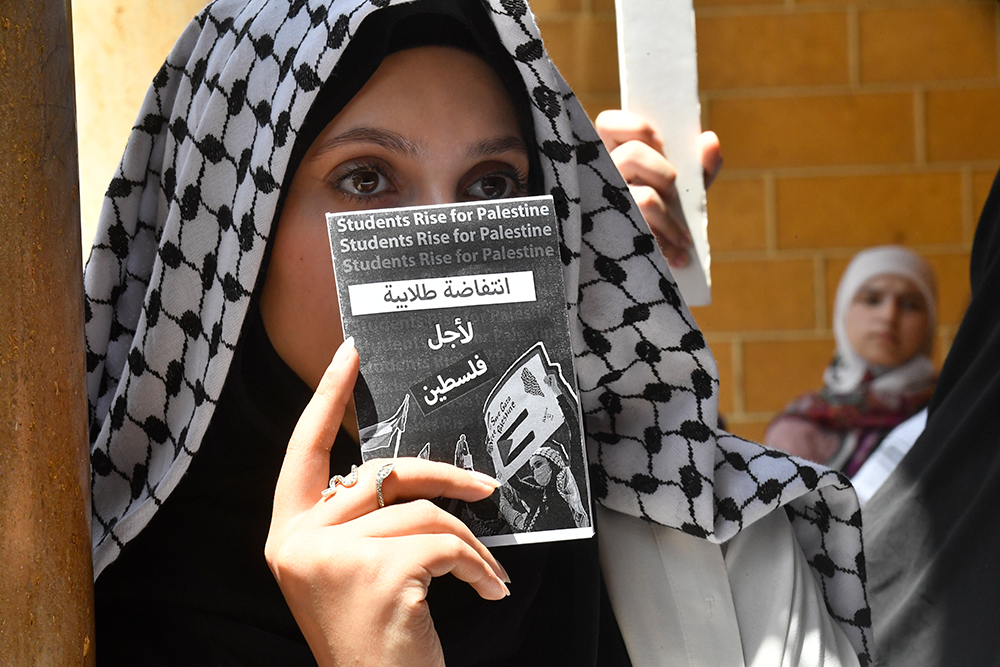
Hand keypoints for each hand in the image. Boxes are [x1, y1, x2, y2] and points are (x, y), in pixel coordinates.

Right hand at [265, 338, 508, 666]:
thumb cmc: (375, 637)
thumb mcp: (353, 568)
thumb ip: (360, 519)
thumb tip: (401, 471)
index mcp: (289, 534)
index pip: (304, 449)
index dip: (327, 397)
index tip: (350, 353)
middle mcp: (298, 541)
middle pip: (382, 473)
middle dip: (445, 477)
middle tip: (485, 486)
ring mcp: (332, 557)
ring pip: (423, 511)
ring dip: (467, 542)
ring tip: (485, 574)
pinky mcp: (376, 573)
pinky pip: (445, 543)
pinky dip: (477, 565)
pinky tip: (486, 591)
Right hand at [596, 110, 721, 267]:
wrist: (640, 281)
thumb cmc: (655, 227)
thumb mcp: (680, 194)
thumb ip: (698, 168)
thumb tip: (710, 141)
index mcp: (605, 159)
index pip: (608, 123)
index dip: (636, 126)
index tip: (660, 142)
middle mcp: (595, 180)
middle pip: (632, 154)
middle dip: (664, 172)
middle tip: (673, 191)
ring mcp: (597, 208)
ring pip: (643, 197)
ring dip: (670, 214)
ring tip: (681, 236)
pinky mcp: (607, 237)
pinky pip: (644, 230)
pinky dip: (669, 240)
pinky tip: (677, 255)